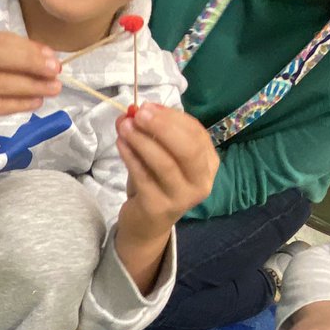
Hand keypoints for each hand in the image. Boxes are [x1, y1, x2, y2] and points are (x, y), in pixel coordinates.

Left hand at [115, 104, 218, 237]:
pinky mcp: (158, 207)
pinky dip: (131, 157)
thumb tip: (133, 111)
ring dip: (142, 141)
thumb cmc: (157, 183)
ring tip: (124, 126)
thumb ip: (152, 133)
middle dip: (162, 127)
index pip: (196, 133)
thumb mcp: (160, 155)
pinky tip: (121, 143)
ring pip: (164, 163)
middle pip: (187, 149)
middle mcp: (201, 182)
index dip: (172, 117)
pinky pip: (143, 177)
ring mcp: (182, 197)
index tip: (148, 106)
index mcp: (208, 164)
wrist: (148, 224)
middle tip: (139, 114)